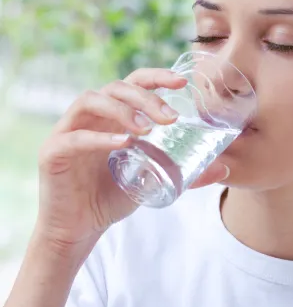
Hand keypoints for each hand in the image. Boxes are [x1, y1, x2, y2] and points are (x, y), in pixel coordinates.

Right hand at [36, 68, 229, 249]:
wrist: (79, 229)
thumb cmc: (112, 199)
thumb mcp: (154, 181)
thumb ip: (185, 173)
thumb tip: (225, 169)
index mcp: (112, 116)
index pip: (133, 83)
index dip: (156, 77)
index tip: (182, 83)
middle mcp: (90, 117)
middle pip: (115, 87)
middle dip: (145, 97)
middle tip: (170, 118)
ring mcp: (68, 131)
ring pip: (90, 100)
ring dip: (122, 111)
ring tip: (146, 129)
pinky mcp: (53, 152)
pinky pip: (75, 137)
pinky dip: (99, 138)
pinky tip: (122, 144)